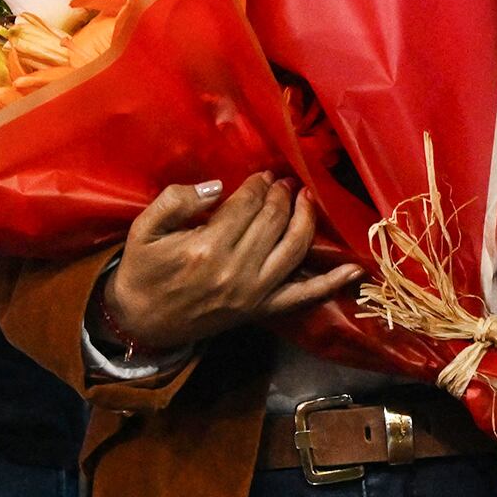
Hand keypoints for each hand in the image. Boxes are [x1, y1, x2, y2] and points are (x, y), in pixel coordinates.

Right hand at [95, 175, 359, 352]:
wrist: (143, 322)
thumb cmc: (142, 271)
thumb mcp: (144, 229)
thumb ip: (176, 201)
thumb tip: (218, 187)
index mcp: (207, 248)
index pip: (247, 205)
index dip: (259, 184)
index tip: (264, 173)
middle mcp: (236, 271)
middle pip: (274, 221)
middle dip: (283, 195)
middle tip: (284, 180)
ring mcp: (254, 293)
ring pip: (295, 248)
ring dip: (307, 218)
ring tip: (307, 197)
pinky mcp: (263, 310)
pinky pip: (305, 296)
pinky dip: (331, 283)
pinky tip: (354, 269)